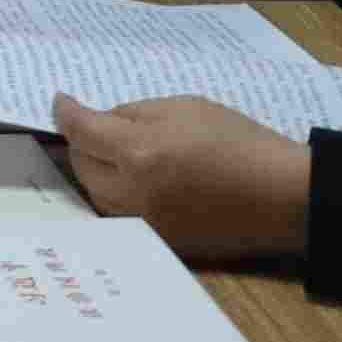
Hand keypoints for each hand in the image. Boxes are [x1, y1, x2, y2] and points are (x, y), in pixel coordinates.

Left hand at [54, 95, 312, 261]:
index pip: (81, 131)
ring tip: (108, 151)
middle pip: (81, 165)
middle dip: (81, 142)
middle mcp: (132, 193)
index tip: (60, 101)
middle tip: (90, 124)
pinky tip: (129, 179)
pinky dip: (114, 194)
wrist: (280, 196)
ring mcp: (144, 222)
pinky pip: (119, 214)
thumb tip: (101, 121)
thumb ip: (134, 113)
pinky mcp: (158, 241)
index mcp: (138, 152)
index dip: (66, 112)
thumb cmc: (238, 142)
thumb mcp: (184, 107)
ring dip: (94, 170)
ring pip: (95, 193)